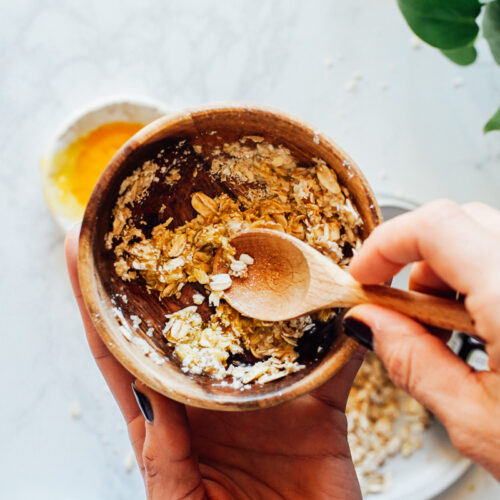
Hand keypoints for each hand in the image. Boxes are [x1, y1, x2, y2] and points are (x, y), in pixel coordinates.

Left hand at [65, 227, 362, 499]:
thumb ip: (161, 455)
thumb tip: (145, 392)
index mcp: (170, 422)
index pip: (123, 354)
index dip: (99, 304)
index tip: (79, 252)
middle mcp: (216, 399)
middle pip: (193, 327)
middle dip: (181, 277)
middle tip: (175, 226)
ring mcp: (268, 399)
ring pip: (262, 332)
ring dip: (263, 292)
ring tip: (260, 242)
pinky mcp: (319, 412)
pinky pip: (333, 364)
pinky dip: (340, 335)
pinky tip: (342, 300)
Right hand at [343, 200, 499, 478]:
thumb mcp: (478, 422)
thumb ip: (411, 360)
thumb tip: (368, 322)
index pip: (434, 225)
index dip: (385, 244)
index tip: (364, 277)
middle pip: (460, 221)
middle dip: (415, 261)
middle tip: (401, 309)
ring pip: (487, 237)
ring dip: (450, 274)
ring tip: (450, 332)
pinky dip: (483, 282)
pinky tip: (485, 330)